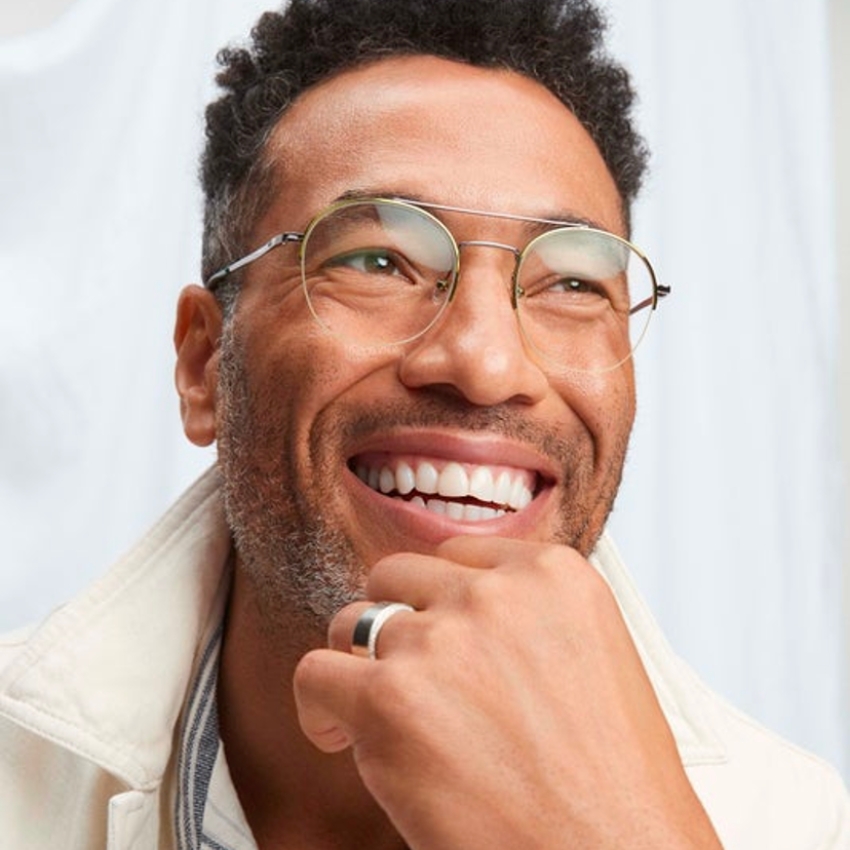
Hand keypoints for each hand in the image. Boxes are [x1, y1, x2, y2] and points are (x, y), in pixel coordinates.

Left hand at [294, 537, 721, 848]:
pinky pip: (316, 673)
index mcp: (554, 574)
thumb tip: (450, 606)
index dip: (443, 600)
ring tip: (380, 715)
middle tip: (411, 678)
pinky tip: (341, 736)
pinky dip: (320, 706)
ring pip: (354, 621)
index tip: (444, 638)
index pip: (459, 554)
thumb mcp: (591, 654)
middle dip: (400, 622)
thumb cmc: (607, 782)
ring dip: (362, 665)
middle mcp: (495, 594)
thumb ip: (525, 615)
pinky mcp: (388, 699)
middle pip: (400, 576)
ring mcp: (439, 640)